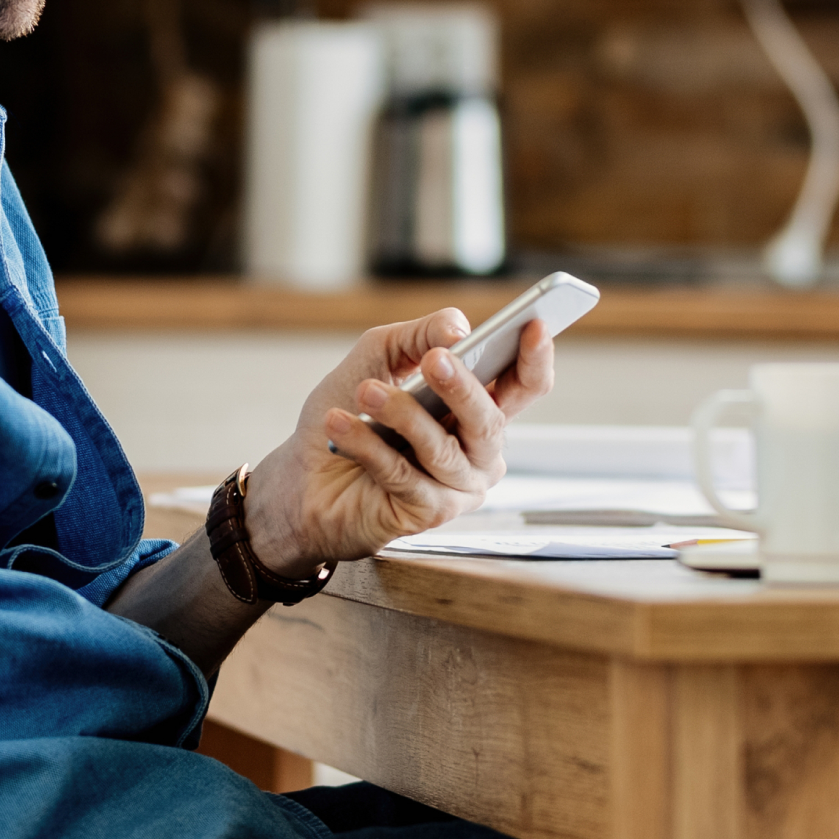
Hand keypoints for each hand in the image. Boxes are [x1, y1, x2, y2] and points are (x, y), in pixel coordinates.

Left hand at [241, 309, 555, 573]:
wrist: (301, 478)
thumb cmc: (348, 415)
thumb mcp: (376, 359)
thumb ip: (417, 336)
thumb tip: (458, 328)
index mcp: (476, 410)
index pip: (525, 385)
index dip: (535, 357)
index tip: (536, 324)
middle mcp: (477, 452)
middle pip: (490, 420)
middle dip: (462, 387)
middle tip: (433, 359)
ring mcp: (458, 487)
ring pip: (443, 448)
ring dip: (401, 414)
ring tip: (365, 392)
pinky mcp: (429, 513)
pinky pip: (404, 474)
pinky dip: (368, 446)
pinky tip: (340, 425)